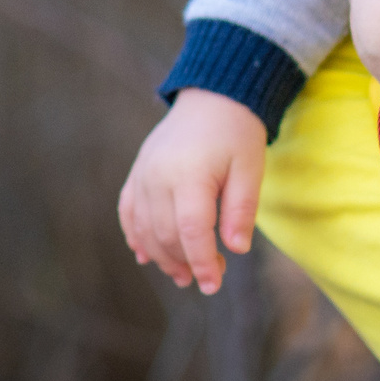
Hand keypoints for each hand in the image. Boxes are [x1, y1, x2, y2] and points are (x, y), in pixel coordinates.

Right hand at [116, 88, 263, 295]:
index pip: (192, 231)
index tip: (214, 285)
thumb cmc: (237, 133)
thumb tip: (236, 250)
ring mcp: (144, 173)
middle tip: (208, 278)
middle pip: (165, 234)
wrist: (213, 96)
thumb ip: (241, 209)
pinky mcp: (138, 171)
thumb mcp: (250, 169)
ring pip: (144, 227)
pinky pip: (128, 210)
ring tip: (181, 274)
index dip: (202, 262)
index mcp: (190, 174)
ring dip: (160, 256)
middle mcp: (159, 175)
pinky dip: (135, 235)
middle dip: (185, 263)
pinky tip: (145, 256)